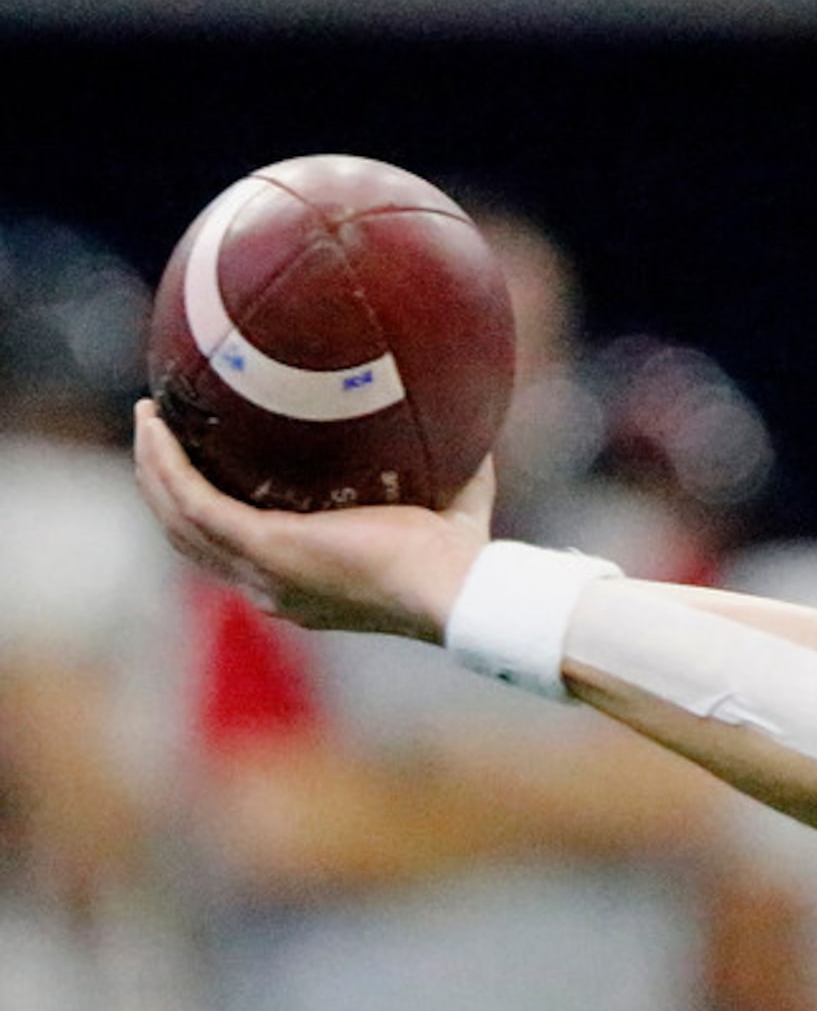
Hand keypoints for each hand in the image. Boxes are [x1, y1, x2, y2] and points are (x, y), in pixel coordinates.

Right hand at [131, 399, 492, 640]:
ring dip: (154, 467)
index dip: (208, 510)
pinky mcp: (264, 546)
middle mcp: (271, 586)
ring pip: (179, 518)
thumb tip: (473, 431)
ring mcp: (262, 571)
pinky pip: (193, 499)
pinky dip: (168, 462)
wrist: (458, 591)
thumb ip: (458, 477)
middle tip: (159, 433)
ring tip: (150, 420)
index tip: (200, 465)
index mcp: (302, 585)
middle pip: (191, 537)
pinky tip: (158, 425)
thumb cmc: (463, 563)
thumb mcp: (449, 514)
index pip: (237, 552)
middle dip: (165, 486)